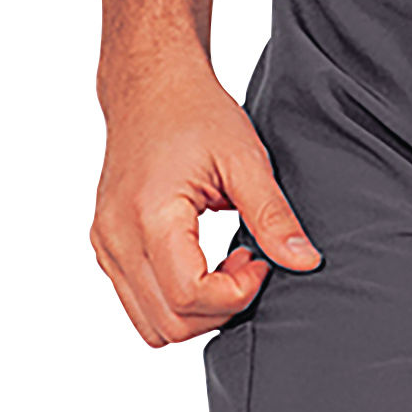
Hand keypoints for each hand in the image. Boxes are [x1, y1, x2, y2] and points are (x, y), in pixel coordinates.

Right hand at [92, 48, 322, 346]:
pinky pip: (141, 306)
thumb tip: (305, 262)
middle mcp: (116, 237)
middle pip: (171, 323)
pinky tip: (202, 263)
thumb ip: (274, 216)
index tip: (261, 261)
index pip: (189, 296)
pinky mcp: (106, 248)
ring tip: (224, 265)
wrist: (149, 84)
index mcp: (149, 216)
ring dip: (198, 312)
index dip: (236, 294)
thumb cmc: (195, 112)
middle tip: (248, 263)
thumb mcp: (245, 159)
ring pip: (153, 327)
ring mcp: (106, 246)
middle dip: (221, 308)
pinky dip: (176, 302)